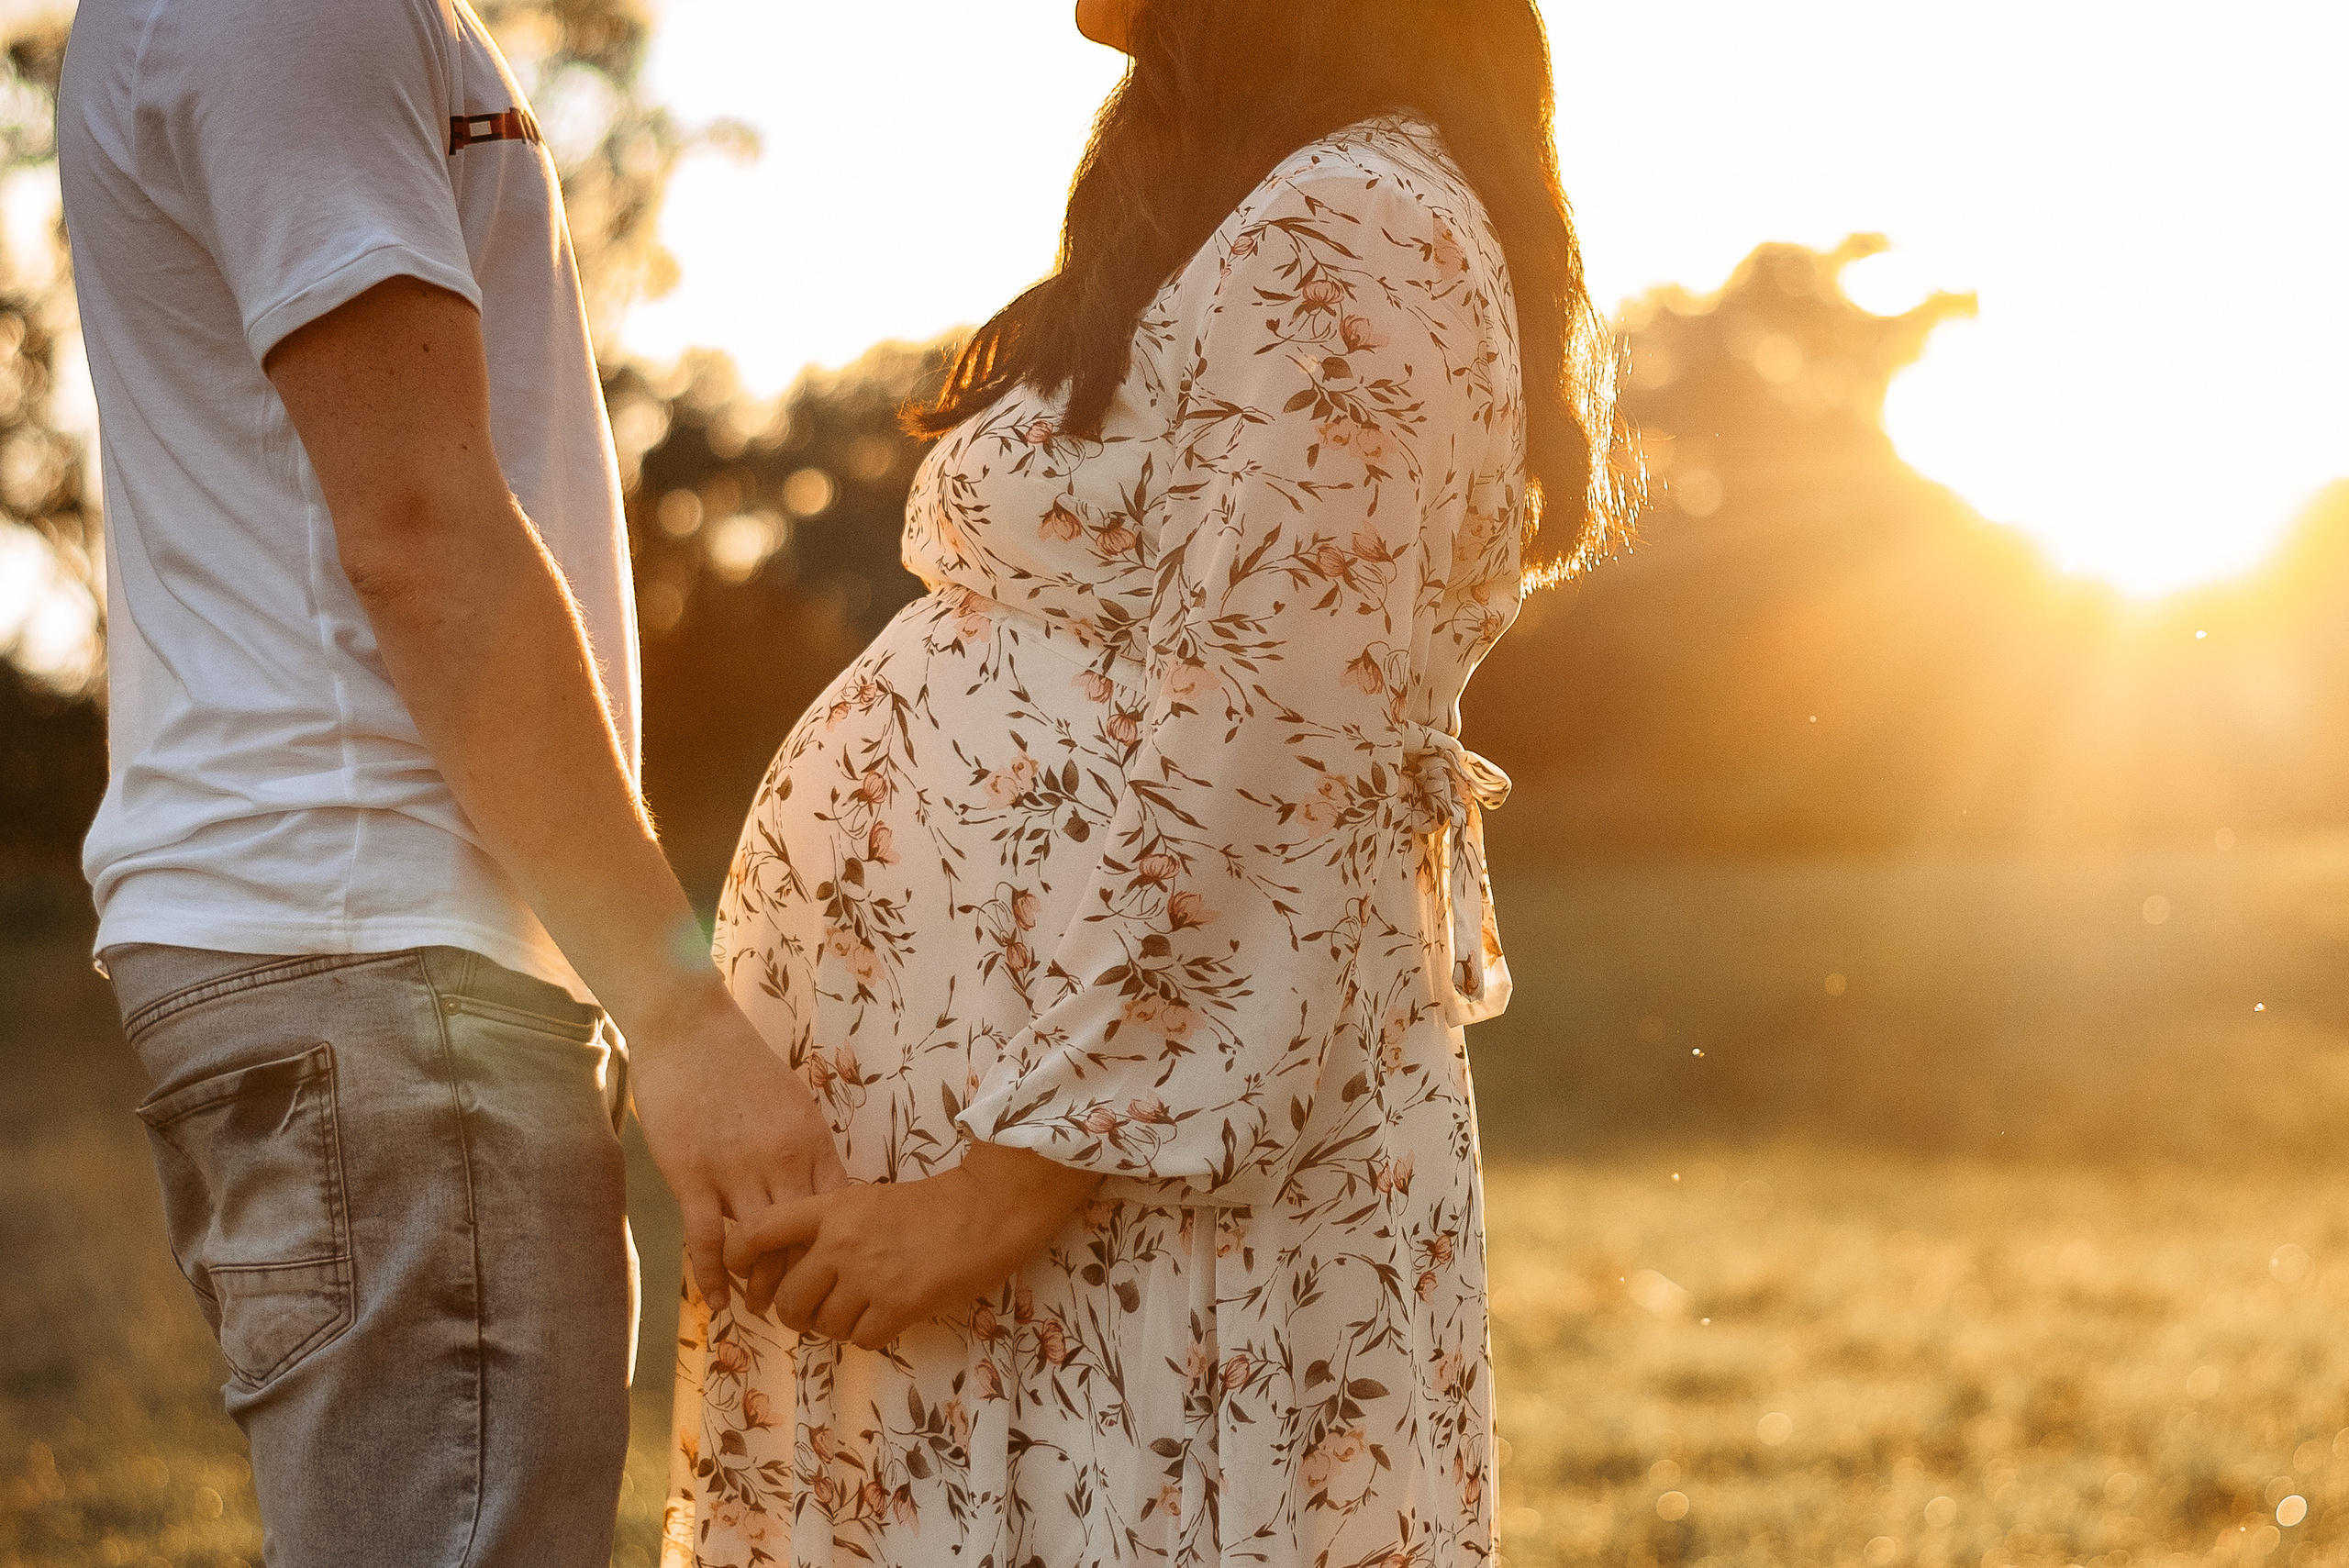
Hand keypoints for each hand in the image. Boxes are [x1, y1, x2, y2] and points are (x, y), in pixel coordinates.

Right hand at [628, 975, 848, 1311]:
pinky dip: (715, 1277)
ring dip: (763, 1284)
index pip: (837, 1212)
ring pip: (761, 1247)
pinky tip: (718, 1302)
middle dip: (806, 1277)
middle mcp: (782, 1163)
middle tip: (804, 1306)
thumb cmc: (741, 1063)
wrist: (689, 1029)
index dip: (839, 1248)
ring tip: (763, 1308)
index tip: (836, 1272)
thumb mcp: (792, 1103)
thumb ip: (804, 1148)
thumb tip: (820, 1186)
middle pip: (804, 1238)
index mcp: (811, 1143)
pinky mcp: (693, 1178)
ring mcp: (737, 1173)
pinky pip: (708, 1241)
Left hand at [726, 1143, 1099, 1349]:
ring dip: (835, 1326)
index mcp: (830, 1209)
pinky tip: (885, 1317)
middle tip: (811, 1310)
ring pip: (822, 1325)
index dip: (736, 1258)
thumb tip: (794, 1270)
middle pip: (786, 1297)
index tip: (740, 1274)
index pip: (758, 1232)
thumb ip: (829, 1229)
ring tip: (857, 1311)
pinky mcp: (897, 1305)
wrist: (986, 1210)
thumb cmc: (930, 1205)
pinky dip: (868, 1336)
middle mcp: (840, 1243)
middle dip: (794, 1312)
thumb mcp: (867, 1201)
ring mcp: (868, 1276)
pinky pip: (860, 1340)